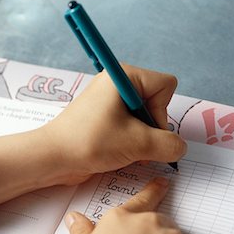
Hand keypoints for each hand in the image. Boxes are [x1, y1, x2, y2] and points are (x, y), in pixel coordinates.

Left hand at [0, 64, 186, 207]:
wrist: (53, 157)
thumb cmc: (91, 142)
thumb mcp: (138, 143)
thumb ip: (169, 144)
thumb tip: (179, 147)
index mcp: (124, 76)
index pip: (166, 85)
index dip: (162, 111)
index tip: (144, 127)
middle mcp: (118, 84)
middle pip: (156, 103)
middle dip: (152, 129)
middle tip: (136, 144)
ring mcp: (110, 101)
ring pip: (144, 118)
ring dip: (142, 139)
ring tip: (126, 152)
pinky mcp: (104, 118)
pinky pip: (131, 126)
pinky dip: (131, 142)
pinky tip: (120, 154)